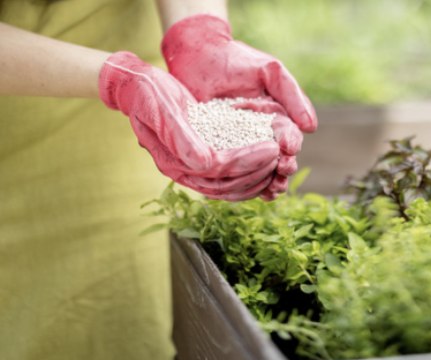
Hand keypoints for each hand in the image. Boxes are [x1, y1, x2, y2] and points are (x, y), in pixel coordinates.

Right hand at [98, 51, 279, 200]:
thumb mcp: (162, 108)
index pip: (217, 171)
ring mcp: (192, 168)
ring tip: (279, 163)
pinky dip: (249, 175)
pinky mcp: (202, 161)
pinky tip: (268, 166)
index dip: (246, 162)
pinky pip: (228, 177)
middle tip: (281, 157)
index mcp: (173, 161)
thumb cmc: (148, 94)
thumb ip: (181, 137)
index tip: (271, 149)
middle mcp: (184, 171)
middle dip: (257, 174)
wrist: (137, 88)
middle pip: (226, 185)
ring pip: (229, 187)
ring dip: (257, 179)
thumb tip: (205, 163)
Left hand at [160, 14, 317, 198]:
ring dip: (267, 181)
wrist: (198, 55)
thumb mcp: (270, 71)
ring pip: (258, 169)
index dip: (292, 146)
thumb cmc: (237, 60)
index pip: (290, 137)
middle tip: (282, 173)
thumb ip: (292, 95)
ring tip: (271, 189)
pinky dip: (241, 182)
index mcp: (278, 118)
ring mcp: (240, 144)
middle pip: (277, 159)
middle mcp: (262, 135)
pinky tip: (248, 192)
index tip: (289, 150)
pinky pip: (232, 169)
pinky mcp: (218, 149)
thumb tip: (311, 127)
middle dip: (282, 169)